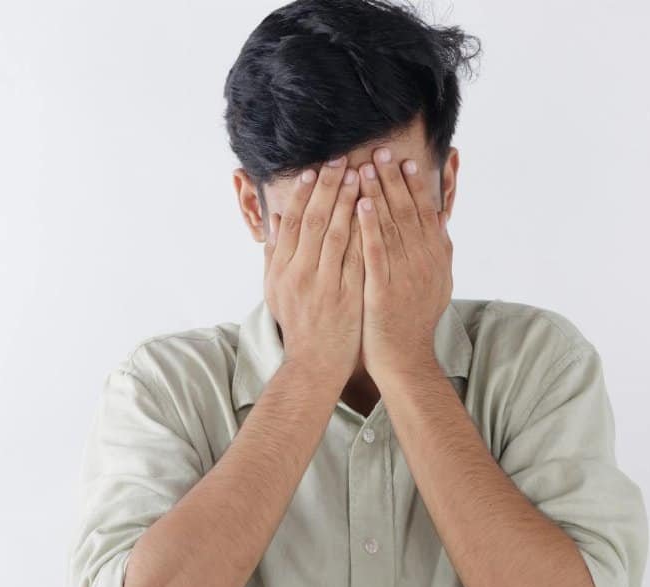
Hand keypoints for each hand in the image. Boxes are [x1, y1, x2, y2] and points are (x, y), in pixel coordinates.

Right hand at [264, 156, 364, 385]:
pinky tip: (374, 210)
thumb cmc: (297, 324)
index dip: (302, 193)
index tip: (314, 169)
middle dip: (327, 187)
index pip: (292, 222)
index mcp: (282, 269)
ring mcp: (325, 285)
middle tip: (340, 160)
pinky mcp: (349, 295)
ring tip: (359, 174)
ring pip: (336, 234)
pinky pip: (358, 257)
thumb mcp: (275, 289)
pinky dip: (365, 231)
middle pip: (314, 221)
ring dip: (348, 201)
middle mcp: (300, 274)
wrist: (314, 363)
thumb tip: (276, 218)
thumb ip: (274, 253)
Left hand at [355, 147, 453, 379]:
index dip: (414, 185)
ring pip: (392, 225)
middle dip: (393, 179)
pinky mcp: (385, 288)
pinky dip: (371, 225)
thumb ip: (439, 249)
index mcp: (435, 257)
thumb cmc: (413, 320)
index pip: (424, 213)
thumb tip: (440, 217)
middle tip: (381, 151)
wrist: (405, 359)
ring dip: (379, 193)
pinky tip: (361, 203)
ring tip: (366, 167)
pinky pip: (377, 250)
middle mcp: (424, 261)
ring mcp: (406, 274)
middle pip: (408, 211)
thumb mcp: (435, 282)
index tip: (404, 160)